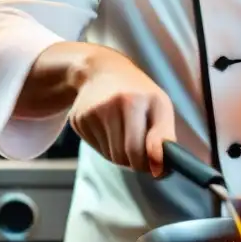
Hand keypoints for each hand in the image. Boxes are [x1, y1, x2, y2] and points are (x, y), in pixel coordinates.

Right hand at [67, 49, 175, 176]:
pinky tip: (109, 127)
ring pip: (109, 156)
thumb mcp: (160, 106)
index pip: (137, 150)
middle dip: (134, 160)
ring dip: (121, 153)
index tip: (156, 166)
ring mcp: (90, 113)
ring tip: (126, 132)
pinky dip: (106, 145)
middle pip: (122, 156)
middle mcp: (109, 105)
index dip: (148, 163)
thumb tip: (160, 171)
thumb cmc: (138, 93)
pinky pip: (96, 148)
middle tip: (142, 146)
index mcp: (133, 101)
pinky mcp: (77, 120)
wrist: (101, 70)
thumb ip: (164, 138)